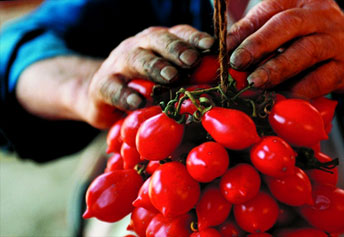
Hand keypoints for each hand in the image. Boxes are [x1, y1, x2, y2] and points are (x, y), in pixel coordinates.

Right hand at [85, 25, 213, 127]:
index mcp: (160, 42)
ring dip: (155, 66)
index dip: (195, 38)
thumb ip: (191, 76)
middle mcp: (141, 47)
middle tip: (191, 60)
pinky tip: (138, 102)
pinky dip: (125, 94)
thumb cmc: (147, 86)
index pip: (180, 34)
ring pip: (137, 59)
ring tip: (170, 77)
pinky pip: (113, 87)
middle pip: (159, 41)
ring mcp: (120, 64)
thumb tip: (225, 83)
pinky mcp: (103, 85)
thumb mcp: (169, 79)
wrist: (104, 95)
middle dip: (177, 49)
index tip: (211, 46)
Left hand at [227, 0, 343, 98]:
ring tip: (255, 83)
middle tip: (236, 63)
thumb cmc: (308, 38)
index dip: (244, 30)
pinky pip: (323, 78)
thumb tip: (218, 36)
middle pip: (287, 24)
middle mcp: (322, 13)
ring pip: (306, 51)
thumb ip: (254, 26)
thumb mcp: (284, 24)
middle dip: (259, 44)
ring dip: (278, 69)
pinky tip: (283, 97)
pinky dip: (301, 89)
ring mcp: (338, 39)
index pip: (269, 9)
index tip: (224, 49)